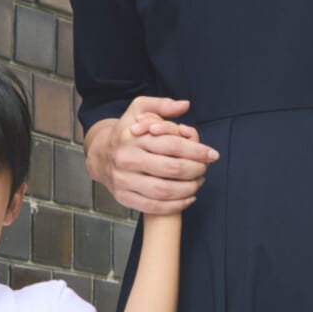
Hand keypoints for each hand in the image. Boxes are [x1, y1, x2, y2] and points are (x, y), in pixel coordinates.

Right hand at [96, 95, 217, 215]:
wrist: (100, 155)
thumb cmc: (127, 132)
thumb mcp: (140, 109)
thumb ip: (162, 105)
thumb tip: (185, 105)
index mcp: (132, 137)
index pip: (172, 145)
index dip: (197, 151)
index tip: (212, 154)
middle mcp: (126, 159)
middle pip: (171, 169)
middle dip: (195, 170)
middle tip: (205, 169)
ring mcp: (124, 180)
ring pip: (163, 190)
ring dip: (187, 189)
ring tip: (198, 183)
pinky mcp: (123, 197)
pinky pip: (153, 206)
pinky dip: (175, 205)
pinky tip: (187, 198)